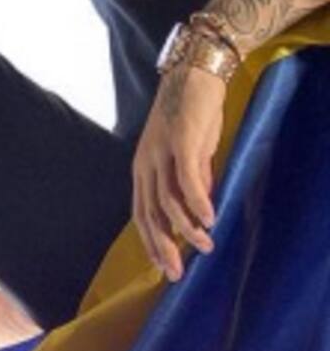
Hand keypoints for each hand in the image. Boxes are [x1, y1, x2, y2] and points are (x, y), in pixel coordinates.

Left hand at [132, 67, 226, 281]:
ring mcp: (161, 153)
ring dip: (187, 228)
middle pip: (149, 214)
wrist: (192, 77)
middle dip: (163, 247)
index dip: (151, 242)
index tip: (164, 268)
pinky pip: (186, 179)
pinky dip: (198, 202)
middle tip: (178, 273)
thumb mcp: (188, 156)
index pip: (142, 214)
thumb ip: (191, 182)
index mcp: (143, 170)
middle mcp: (146, 165)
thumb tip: (200, 209)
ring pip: (168, 201)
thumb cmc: (190, 117)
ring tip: (206, 246)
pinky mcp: (181, 142)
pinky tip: (209, 219)